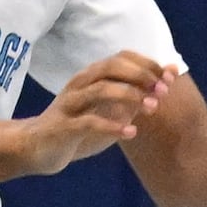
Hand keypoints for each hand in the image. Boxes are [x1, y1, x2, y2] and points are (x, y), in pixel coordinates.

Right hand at [20, 51, 166, 174]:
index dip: (147, 64)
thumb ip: (138, 95)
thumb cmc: (78, 127)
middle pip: (111, 66)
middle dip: (140, 75)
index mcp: (92, 77)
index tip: (168, 78)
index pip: (121, 57)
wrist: (36, 149)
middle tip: (162, 90)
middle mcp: (80, 84)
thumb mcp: (113, 111)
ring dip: (130, 96)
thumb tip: (170, 75)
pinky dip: (112, 126)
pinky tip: (131, 133)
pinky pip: (88, 122)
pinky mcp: (63, 126)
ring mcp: (70, 103)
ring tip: (151, 108)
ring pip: (100, 89)